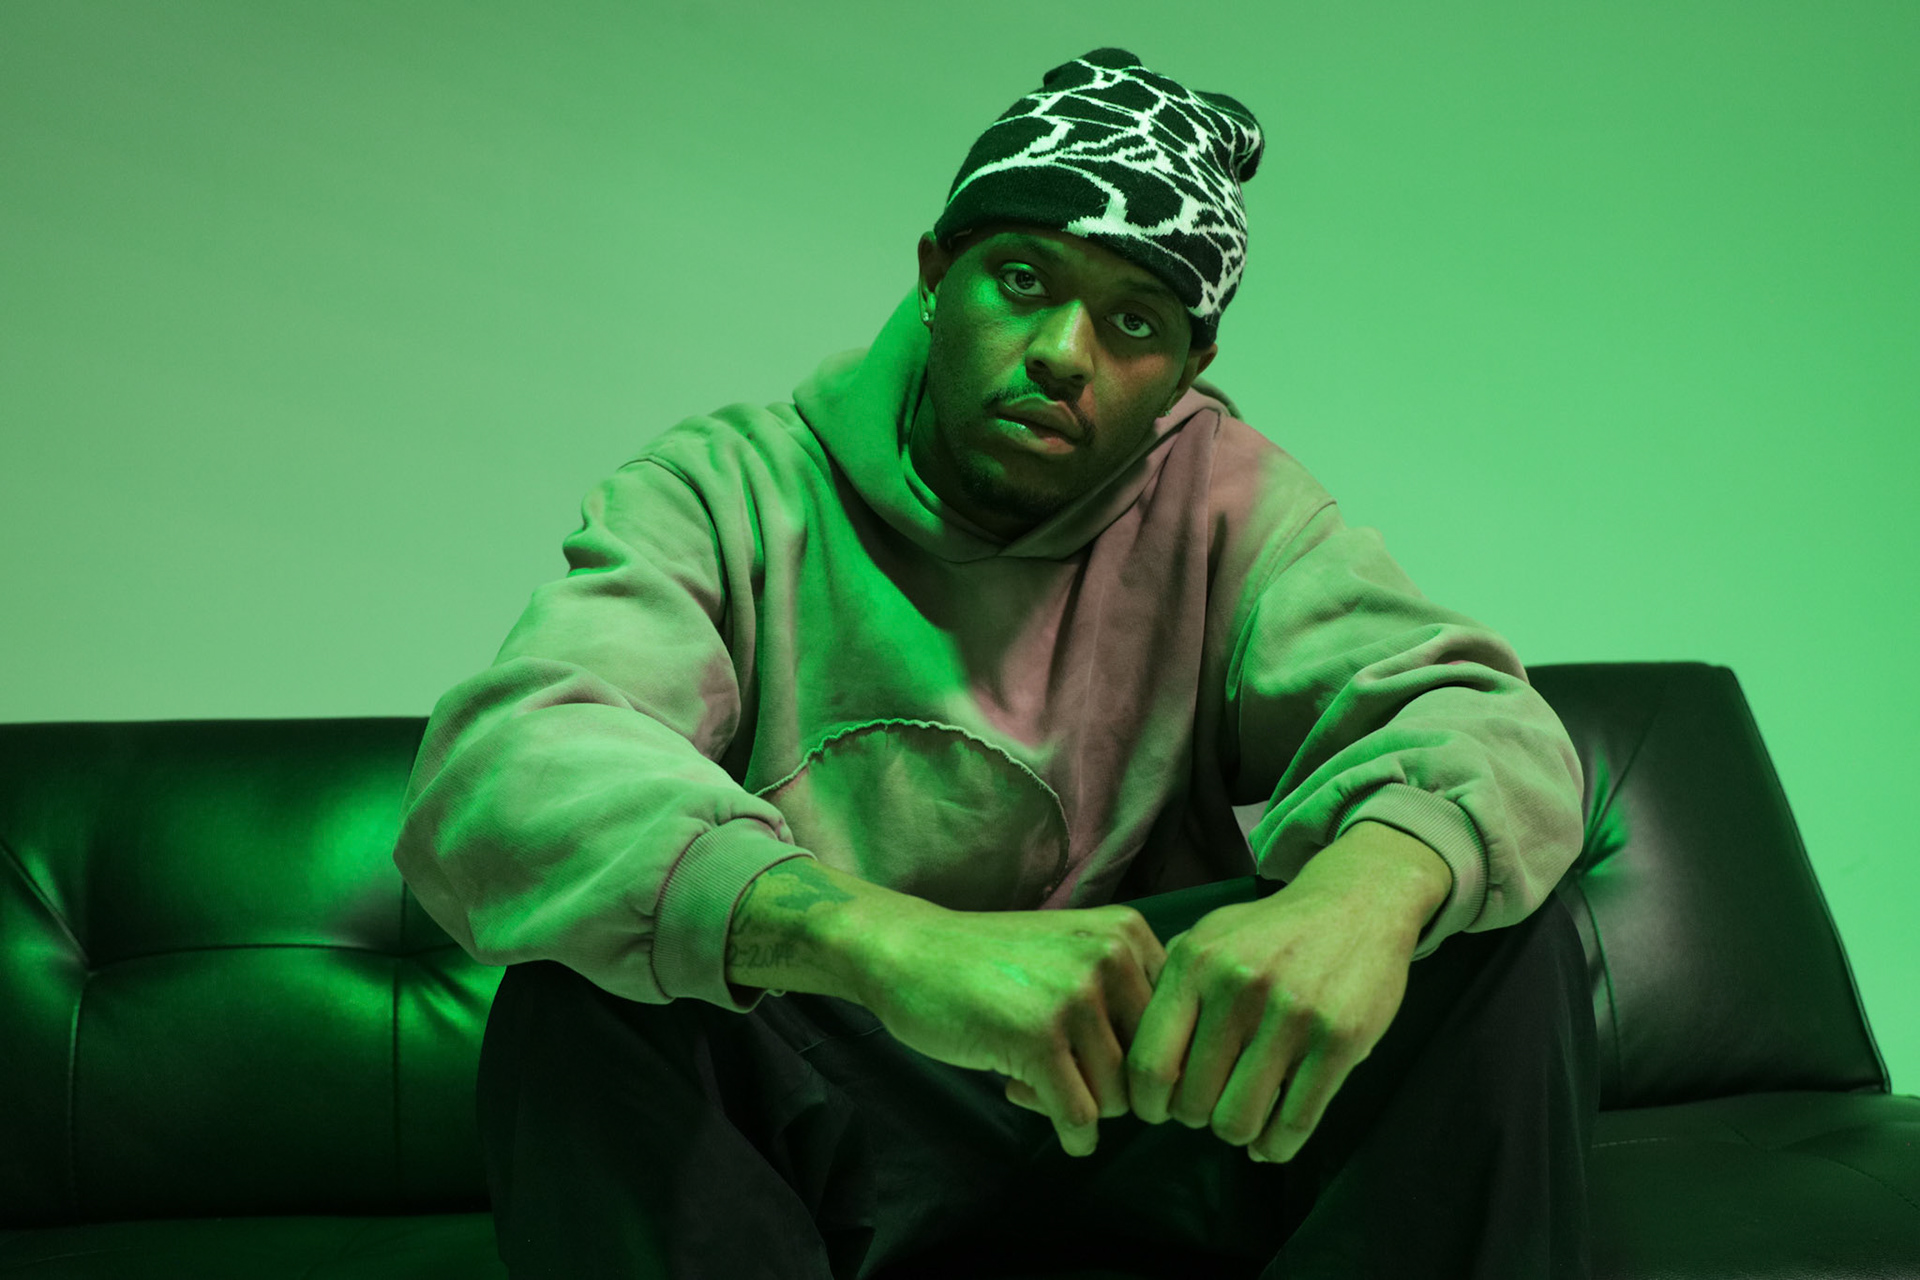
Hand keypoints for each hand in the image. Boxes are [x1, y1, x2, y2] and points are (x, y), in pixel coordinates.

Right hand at [856, 902, 1166, 1156]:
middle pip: (1152, 1068)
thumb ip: (1125, 994)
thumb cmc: (989, 963)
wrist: (908, 953)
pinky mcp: (1039, 1038)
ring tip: (1033, 1077)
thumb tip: (1174, 1083)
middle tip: (1061, 1076)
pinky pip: (1081, 1118)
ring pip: (1118, 1100)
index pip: (1176, 1027)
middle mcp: (1112, 957)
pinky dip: (1069, 1133)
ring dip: (1079, 1107)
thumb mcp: (1073, 952)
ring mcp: (1076, 996)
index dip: (1140, 1059)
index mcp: (1128, 934)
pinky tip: (1024, 1095)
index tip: (1094, 1056)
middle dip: (1111, 1089)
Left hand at [1118, 866, 1420, 1163]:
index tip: (1157, 1110)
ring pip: (1238, 1121)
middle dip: (1195, 1117)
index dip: (1147, 1103)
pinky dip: (1276, 1145)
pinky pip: (1293, 1123)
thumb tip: (1133, 1054)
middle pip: (1192, 1102)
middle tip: (1208, 1106)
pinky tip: (1272, 1138)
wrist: (1358, 903)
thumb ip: (1171, 985)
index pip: (1149, 1063)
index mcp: (1195, 964)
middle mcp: (1238, 987)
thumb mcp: (1211, 936)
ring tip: (1241, 1116)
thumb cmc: (1273, 932)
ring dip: (1236, 1131)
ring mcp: (1292, 1014)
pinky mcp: (1339, 1039)